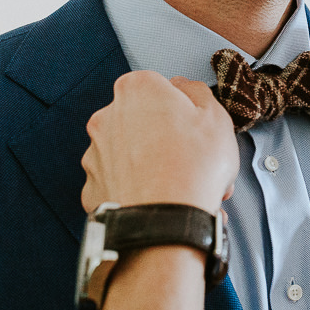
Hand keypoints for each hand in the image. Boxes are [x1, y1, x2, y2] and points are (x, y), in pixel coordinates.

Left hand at [81, 72, 238, 213]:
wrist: (164, 222)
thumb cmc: (191, 169)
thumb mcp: (216, 116)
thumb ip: (198, 91)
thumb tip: (186, 88)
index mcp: (137, 90)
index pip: (162, 88)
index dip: (185, 110)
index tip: (197, 126)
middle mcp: (108, 117)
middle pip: (144, 121)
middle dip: (169, 139)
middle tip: (196, 159)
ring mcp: (96, 153)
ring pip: (132, 154)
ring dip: (155, 166)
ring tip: (184, 187)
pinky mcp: (92, 187)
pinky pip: (120, 184)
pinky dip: (138, 190)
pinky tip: (163, 201)